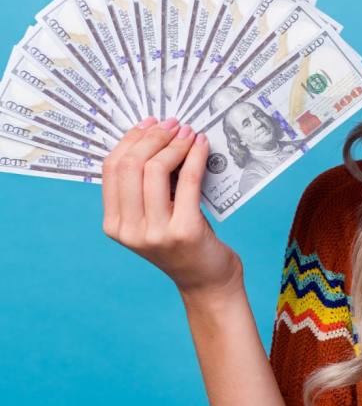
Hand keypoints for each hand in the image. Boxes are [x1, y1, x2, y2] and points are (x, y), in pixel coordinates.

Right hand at [101, 116, 243, 300]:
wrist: (206, 281)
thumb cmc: (183, 243)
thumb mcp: (155, 216)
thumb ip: (147, 187)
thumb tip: (156, 137)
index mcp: (114, 224)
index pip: (112, 169)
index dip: (131, 140)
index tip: (149, 124)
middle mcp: (129, 230)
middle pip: (131, 165)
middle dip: (154, 137)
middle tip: (174, 124)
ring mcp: (155, 232)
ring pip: (155, 170)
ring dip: (175, 144)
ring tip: (189, 133)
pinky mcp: (184, 231)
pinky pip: (187, 181)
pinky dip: (195, 157)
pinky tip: (202, 146)